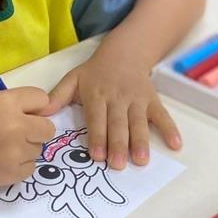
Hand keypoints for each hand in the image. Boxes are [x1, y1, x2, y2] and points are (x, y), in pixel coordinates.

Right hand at [0, 87, 55, 187]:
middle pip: (47, 128)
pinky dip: (19, 165)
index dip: (34, 107)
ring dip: (25, 148)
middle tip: (17, 133)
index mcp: (7, 103)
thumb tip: (40, 113)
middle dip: (35, 130)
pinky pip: (30, 168)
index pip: (42, 100)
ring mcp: (14, 153)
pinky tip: (1, 160)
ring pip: (38, 150)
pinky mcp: (10, 174)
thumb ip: (14, 104)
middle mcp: (15, 127)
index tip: (25, 113)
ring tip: (2, 148)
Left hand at [44, 51, 180, 169]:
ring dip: (140, 141)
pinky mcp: (152, 100)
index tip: (97, 155)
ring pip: (139, 122)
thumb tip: (41, 112)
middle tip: (117, 165)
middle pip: (118, 123)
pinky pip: (162, 115)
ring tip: (141, 160)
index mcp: (96, 94)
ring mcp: (137, 99)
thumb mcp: (73, 79)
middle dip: (118, 144)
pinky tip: (176, 144)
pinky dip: (170, 129)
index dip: (97, 136)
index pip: (96, 118)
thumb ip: (57, 96)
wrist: (125, 52)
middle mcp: (117, 98)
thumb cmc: (95, 72)